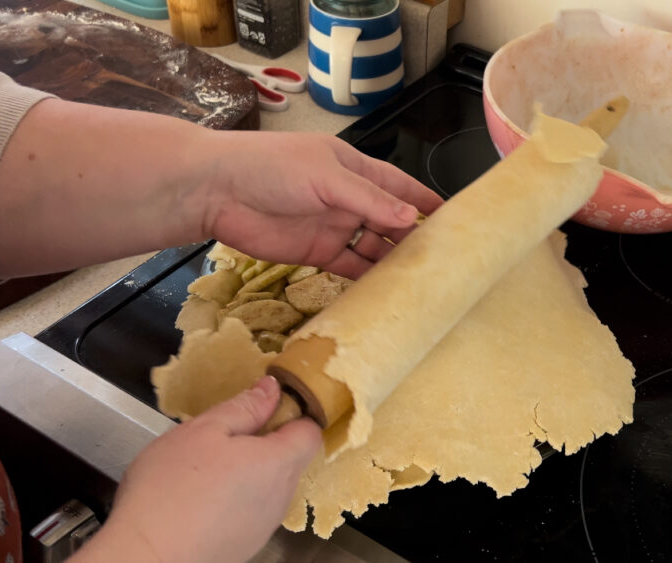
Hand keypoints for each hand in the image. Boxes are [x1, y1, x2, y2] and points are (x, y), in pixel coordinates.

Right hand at [71, 376, 319, 562]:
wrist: (146, 558)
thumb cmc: (171, 490)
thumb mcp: (204, 430)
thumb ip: (244, 406)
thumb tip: (272, 389)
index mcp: (279, 462)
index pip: (311, 430)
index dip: (293, 413)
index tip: (266, 406)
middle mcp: (282, 496)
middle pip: (290, 458)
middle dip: (265, 442)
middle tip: (224, 437)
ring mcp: (266, 524)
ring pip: (271, 485)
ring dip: (249, 471)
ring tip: (207, 469)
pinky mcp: (248, 544)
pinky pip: (253, 510)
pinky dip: (236, 499)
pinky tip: (203, 499)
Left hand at [200, 132, 443, 278]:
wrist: (216, 191)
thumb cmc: (270, 167)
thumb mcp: (326, 176)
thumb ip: (368, 199)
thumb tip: (410, 219)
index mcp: (353, 169)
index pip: (398, 187)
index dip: (424, 200)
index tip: (455, 217)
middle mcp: (347, 199)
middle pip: (389, 221)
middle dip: (415, 237)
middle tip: (445, 259)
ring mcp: (333, 227)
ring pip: (373, 247)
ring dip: (394, 261)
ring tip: (423, 280)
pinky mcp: (316, 253)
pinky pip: (349, 267)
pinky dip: (367, 278)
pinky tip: (388, 290)